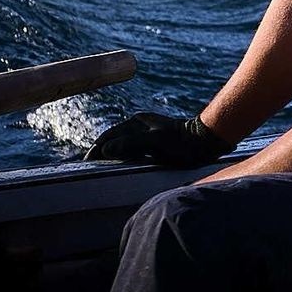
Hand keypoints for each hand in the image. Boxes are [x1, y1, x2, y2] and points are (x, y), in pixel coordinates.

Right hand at [84, 113, 234, 167]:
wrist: (206, 142)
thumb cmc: (182, 143)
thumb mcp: (155, 143)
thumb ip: (130, 144)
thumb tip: (105, 150)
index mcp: (137, 122)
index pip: (108, 137)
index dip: (95, 150)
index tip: (85, 163)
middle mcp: (140, 125)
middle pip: (112, 139)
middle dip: (100, 153)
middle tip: (88, 168)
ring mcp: (147, 132)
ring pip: (121, 144)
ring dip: (110, 155)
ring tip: (100, 169)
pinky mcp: (154, 141)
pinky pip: (132, 149)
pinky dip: (122, 157)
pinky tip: (121, 166)